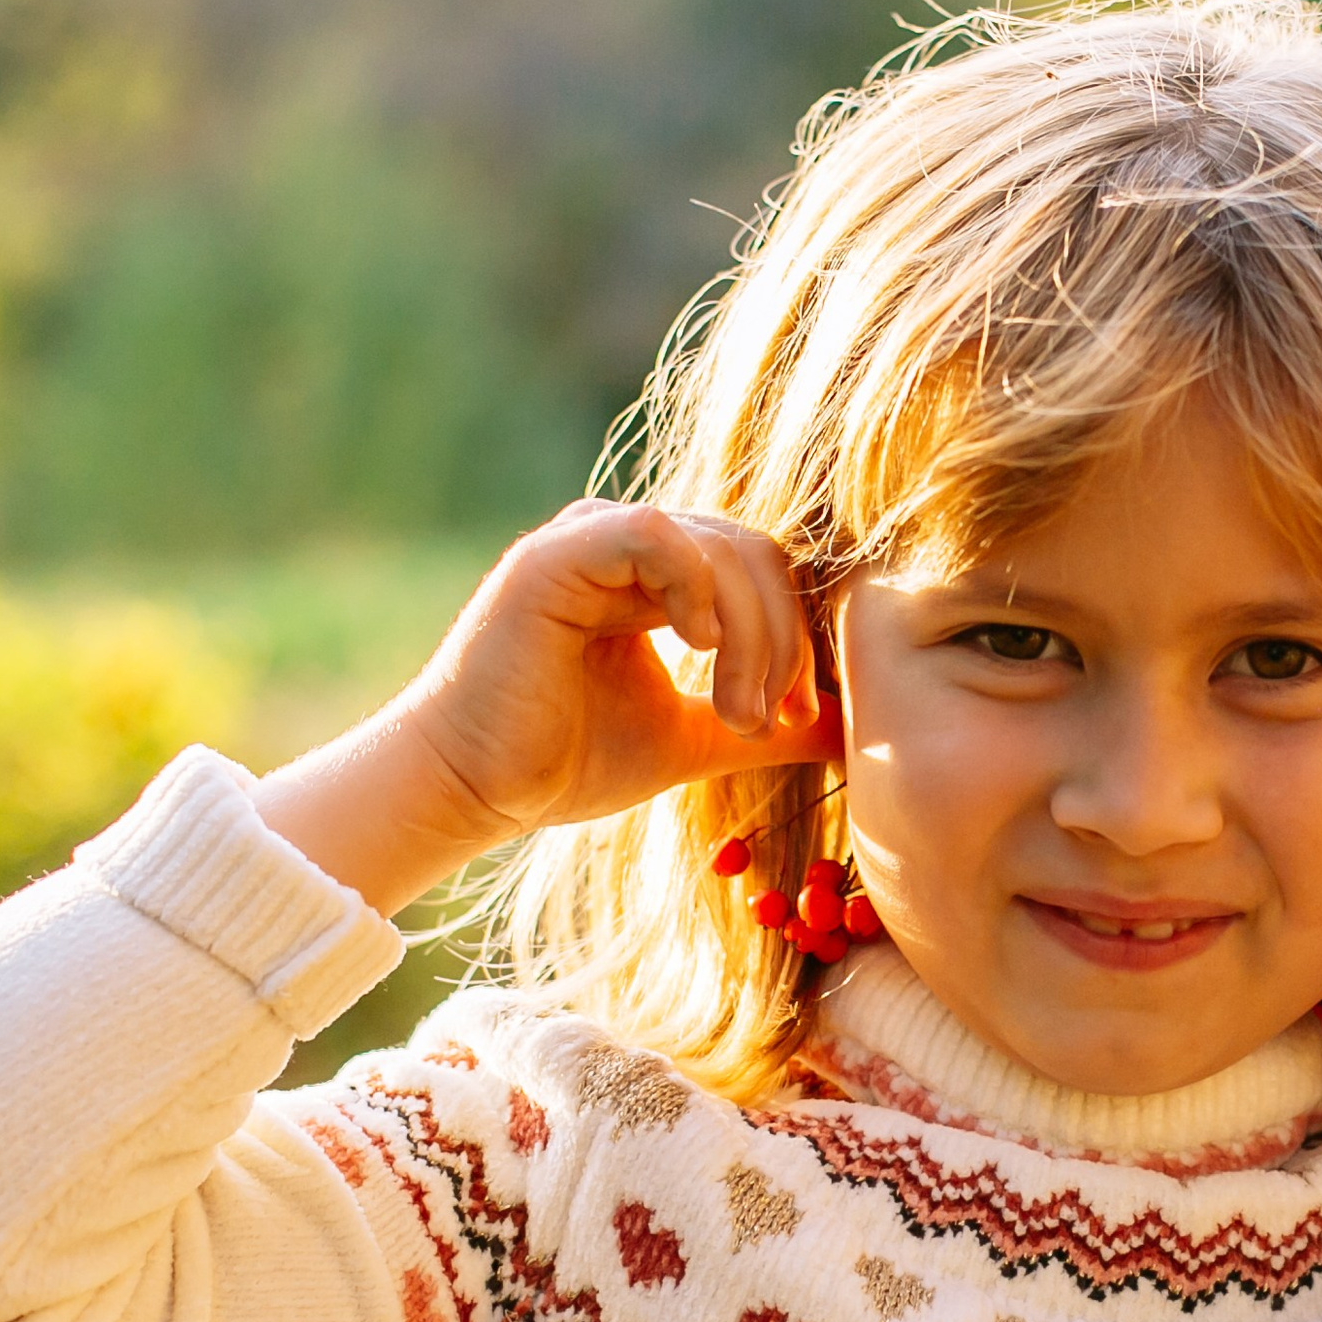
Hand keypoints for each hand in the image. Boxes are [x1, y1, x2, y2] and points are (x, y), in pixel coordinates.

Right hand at [252, 501, 841, 915]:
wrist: (475, 788)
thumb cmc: (568, 763)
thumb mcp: (693, 741)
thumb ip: (765, 725)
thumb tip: (846, 729)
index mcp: (660, 577)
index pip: (764, 571)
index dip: (797, 637)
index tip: (800, 716)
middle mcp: (628, 545)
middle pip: (756, 555)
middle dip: (783, 642)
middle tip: (771, 720)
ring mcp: (591, 540)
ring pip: (720, 547)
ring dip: (751, 635)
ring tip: (738, 714)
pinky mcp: (556, 556)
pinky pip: (653, 533)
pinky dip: (693, 585)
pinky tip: (700, 649)